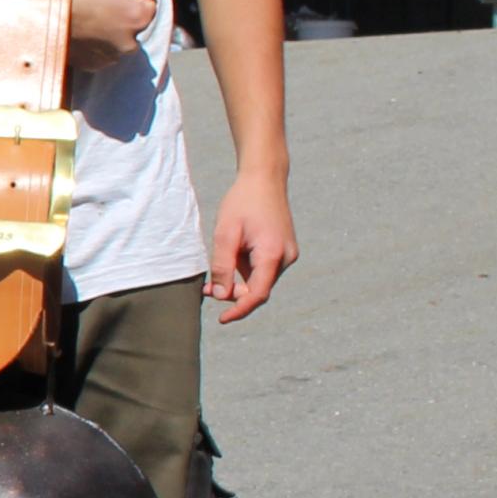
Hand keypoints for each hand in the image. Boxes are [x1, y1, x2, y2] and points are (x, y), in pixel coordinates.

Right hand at [68, 0, 158, 75]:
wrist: (46, 10)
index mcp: (139, 19)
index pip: (149, 6)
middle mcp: (130, 43)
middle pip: (134, 26)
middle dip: (123, 17)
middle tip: (99, 6)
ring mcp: (111, 58)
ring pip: (118, 41)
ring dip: (109, 32)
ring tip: (88, 20)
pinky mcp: (94, 66)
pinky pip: (102, 53)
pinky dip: (95, 45)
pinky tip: (82, 33)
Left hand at [209, 173, 297, 322]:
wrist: (264, 178)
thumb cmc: (243, 202)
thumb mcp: (225, 234)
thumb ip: (222, 266)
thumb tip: (221, 296)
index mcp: (273, 255)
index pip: (257, 295)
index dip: (239, 310)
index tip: (222, 319)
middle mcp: (286, 258)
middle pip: (258, 289)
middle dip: (234, 293)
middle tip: (208, 287)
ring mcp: (288, 254)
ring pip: (260, 280)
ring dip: (239, 279)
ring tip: (221, 260)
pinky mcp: (284, 250)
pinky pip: (264, 269)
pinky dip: (247, 269)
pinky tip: (235, 252)